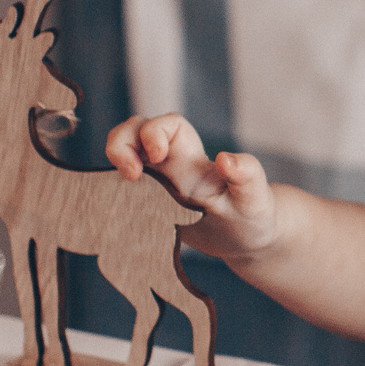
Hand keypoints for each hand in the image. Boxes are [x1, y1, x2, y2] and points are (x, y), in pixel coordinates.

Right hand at [105, 113, 279, 256]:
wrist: (247, 241)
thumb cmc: (253, 215)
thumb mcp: (254, 199)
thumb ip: (246, 177)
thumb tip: (225, 160)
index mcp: (194, 159)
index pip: (168, 124)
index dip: (154, 132)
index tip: (156, 158)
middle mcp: (171, 166)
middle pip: (135, 131)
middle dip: (121, 142)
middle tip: (130, 176)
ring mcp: (156, 184)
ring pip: (125, 155)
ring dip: (115, 161)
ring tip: (123, 187)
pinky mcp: (147, 205)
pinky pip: (121, 187)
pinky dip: (110, 189)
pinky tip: (115, 209)